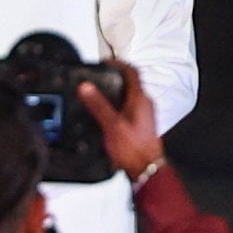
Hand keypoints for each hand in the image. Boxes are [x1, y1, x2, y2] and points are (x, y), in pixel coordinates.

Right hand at [77, 60, 164, 177]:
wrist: (146, 170)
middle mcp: (145, 104)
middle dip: (113, 77)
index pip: (132, 71)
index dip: (118, 63)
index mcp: (141, 99)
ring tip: (97, 94)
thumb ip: (98, 104)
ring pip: (129, 95)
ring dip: (114, 91)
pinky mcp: (141, 124)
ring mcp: (145, 114)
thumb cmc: (133, 149)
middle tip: (97, 77)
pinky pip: (128, 107)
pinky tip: (106, 113)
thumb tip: (85, 86)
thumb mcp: (111, 125)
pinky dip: (117, 104)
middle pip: (130, 82)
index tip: (104, 62)